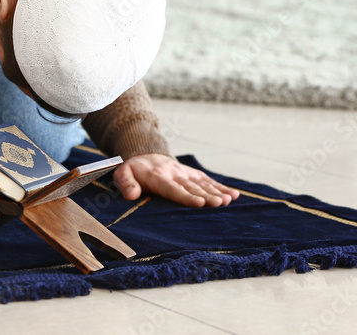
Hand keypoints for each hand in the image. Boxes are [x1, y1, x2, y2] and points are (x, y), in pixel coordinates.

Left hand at [112, 154, 239, 207]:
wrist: (145, 154)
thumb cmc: (134, 170)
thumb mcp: (122, 174)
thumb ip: (126, 184)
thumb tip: (131, 195)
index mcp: (157, 176)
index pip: (173, 188)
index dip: (186, 196)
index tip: (199, 203)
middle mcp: (173, 173)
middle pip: (192, 186)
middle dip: (207, 195)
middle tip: (220, 203)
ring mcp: (184, 172)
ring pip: (202, 183)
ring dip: (217, 192)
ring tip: (229, 200)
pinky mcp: (192, 173)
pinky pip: (207, 180)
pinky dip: (221, 187)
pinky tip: (233, 194)